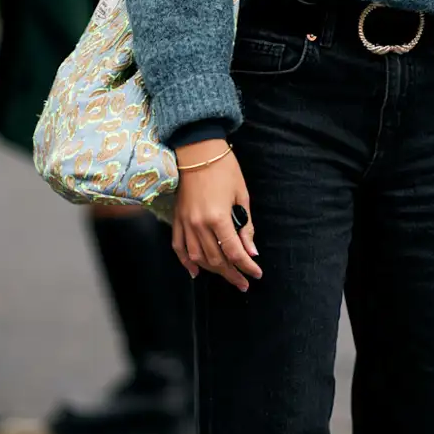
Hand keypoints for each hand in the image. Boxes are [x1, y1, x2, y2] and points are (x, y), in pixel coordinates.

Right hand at [171, 146, 260, 290]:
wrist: (198, 150)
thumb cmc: (224, 169)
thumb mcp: (242, 197)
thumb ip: (246, 227)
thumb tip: (251, 252)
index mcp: (218, 218)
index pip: (234, 252)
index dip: (247, 267)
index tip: (257, 274)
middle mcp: (199, 224)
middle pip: (216, 259)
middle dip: (232, 274)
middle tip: (244, 283)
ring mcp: (185, 223)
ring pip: (198, 257)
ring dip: (213, 271)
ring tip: (227, 276)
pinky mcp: (177, 219)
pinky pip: (178, 247)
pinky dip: (186, 262)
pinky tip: (196, 273)